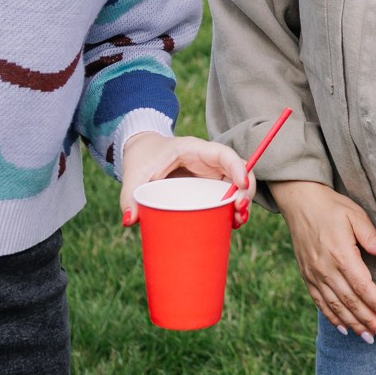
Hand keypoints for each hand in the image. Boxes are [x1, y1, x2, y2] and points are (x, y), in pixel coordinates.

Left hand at [116, 132, 249, 224]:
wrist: (142, 153)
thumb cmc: (141, 159)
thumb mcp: (134, 174)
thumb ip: (130, 195)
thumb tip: (130, 220)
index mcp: (194, 150)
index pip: (224, 154)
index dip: (237, 168)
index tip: (242, 186)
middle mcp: (208, 162)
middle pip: (238, 171)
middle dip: (245, 191)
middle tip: (239, 212)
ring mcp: (210, 176)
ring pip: (236, 187)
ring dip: (242, 204)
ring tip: (237, 222)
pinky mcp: (207, 189)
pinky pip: (226, 198)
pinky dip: (232, 210)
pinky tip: (232, 224)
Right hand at [275, 178, 375, 339]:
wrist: (300, 201)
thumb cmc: (331, 206)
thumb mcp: (355, 215)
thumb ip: (371, 236)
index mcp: (340, 254)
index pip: (363, 287)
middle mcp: (326, 269)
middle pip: (350, 302)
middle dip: (369, 321)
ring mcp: (314, 274)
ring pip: (335, 306)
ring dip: (353, 324)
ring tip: (367, 338)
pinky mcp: (307, 276)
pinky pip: (319, 302)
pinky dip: (332, 317)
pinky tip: (343, 328)